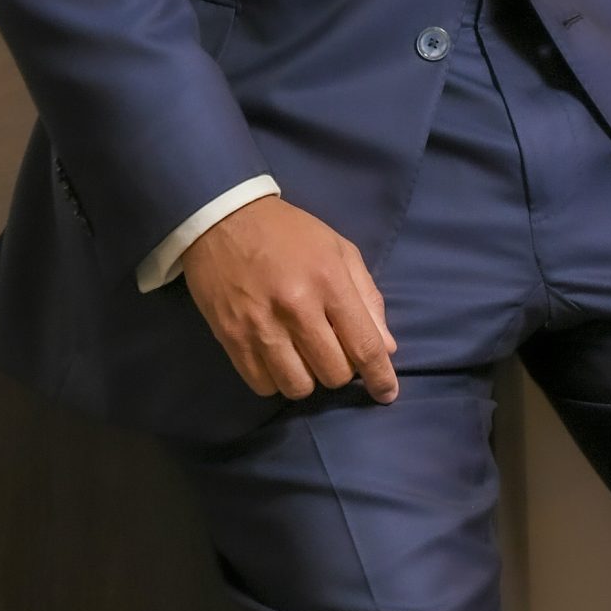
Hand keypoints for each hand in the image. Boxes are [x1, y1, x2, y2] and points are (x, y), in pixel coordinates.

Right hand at [182, 194, 399, 403]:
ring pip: (298, 387)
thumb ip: (367, 297)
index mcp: (329, 280)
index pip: (364, 345)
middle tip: (330, 348)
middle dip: (340, 369)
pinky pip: (263, 386)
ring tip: (302, 355)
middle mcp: (297, 307)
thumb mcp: (339, 249)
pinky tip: (276, 357)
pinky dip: (275, 379)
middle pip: (333, 374)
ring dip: (307, 378)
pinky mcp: (231, 338)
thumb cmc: (289, 233)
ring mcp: (261, 326)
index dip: (381, 377)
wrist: (223, 217)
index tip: (387, 393)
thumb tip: (387, 348)